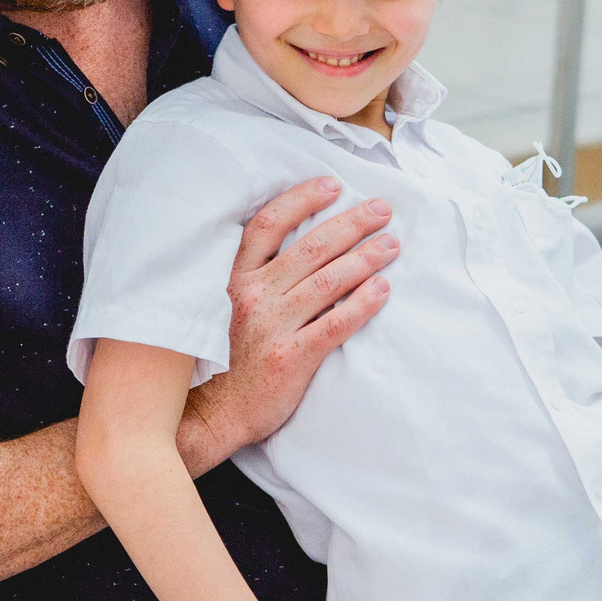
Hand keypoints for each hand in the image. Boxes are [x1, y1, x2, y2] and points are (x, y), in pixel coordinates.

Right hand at [185, 178, 396, 457]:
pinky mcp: (292, 357)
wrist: (210, 414)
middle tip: (381, 211)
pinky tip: (383, 290)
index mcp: (233, 278)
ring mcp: (272, 326)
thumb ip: (250, 278)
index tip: (332, 186)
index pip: (269, 224)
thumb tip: (294, 249)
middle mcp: (252, 295)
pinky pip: (336, 324)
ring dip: (366, 258)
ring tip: (391, 246)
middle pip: (311, 247)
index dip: (302, 200)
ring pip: (329, 280)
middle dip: (351, 223)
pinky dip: (363, 303)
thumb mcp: (221, 308)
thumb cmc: (222, 359)